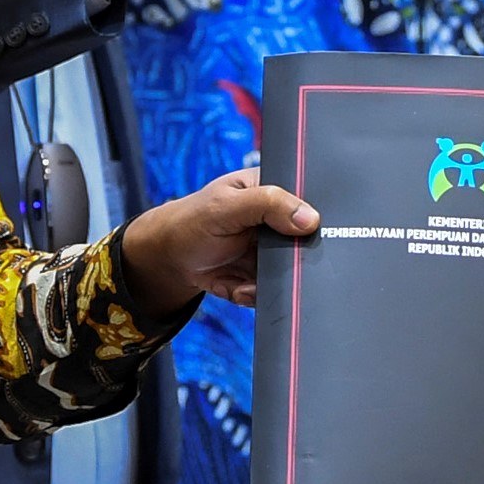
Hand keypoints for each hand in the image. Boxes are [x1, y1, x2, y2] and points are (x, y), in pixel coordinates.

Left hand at [113, 166, 316, 317]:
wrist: (169, 260)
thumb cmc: (192, 221)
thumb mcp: (227, 205)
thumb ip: (268, 204)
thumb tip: (310, 219)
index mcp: (274, 189)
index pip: (310, 200)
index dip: (314, 217)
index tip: (303, 235)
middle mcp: (278, 221)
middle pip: (307, 241)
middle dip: (291, 259)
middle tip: (267, 264)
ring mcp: (272, 251)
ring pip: (293, 271)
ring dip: (270, 282)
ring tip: (245, 281)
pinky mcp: (265, 276)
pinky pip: (274, 291)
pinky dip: (255, 294)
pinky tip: (237, 287)